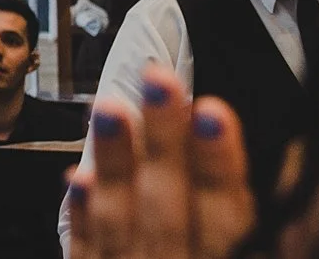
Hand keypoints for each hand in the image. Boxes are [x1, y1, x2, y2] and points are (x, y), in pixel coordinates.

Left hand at [66, 62, 254, 258]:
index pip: (228, 215)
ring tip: (108, 106)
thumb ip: (237, 222)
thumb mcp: (242, 250)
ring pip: (118, 220)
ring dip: (114, 162)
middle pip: (168, 205)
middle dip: (164, 141)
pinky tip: (76, 176)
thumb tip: (241, 154)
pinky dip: (83, 216)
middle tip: (159, 78)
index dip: (219, 164)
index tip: (213, 111)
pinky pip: (86, 253)